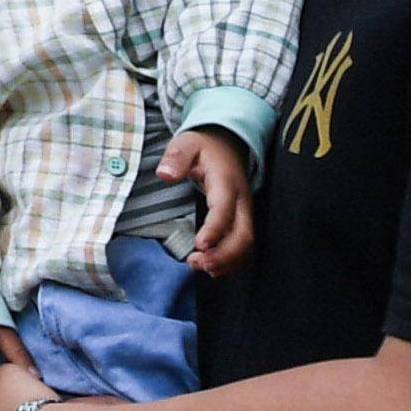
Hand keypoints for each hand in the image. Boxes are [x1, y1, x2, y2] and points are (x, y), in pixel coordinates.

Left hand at [163, 125, 257, 273]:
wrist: (227, 144)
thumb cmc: (204, 146)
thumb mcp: (186, 143)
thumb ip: (176, 157)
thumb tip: (165, 174)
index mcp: (226, 182)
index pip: (225, 209)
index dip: (215, 229)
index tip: (200, 245)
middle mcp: (241, 201)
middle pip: (244, 234)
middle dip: (224, 254)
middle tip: (197, 262)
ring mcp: (245, 212)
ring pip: (246, 245)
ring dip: (227, 261)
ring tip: (200, 267)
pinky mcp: (243, 220)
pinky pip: (243, 246)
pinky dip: (231, 261)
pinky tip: (212, 267)